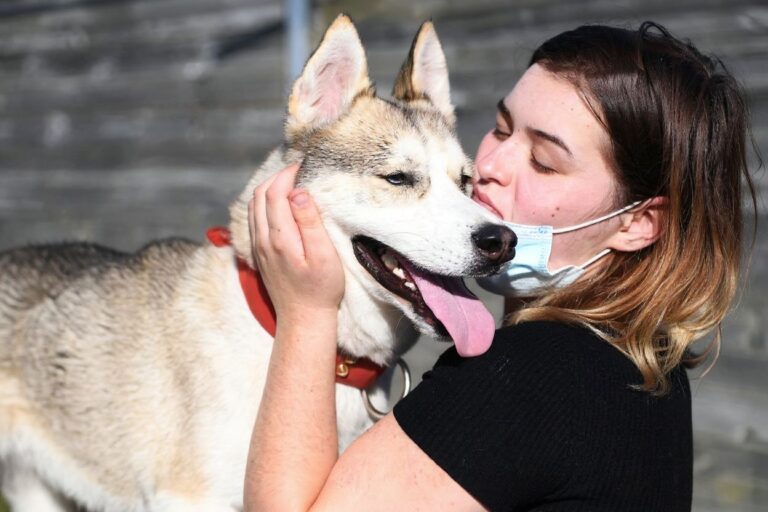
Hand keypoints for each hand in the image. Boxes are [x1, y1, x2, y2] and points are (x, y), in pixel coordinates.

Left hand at [248, 164, 344, 323]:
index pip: (276, 193)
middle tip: (299, 170)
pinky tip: (281, 204)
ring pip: (254, 206)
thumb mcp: (324, 256)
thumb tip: (298, 192)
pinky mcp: (260, 254)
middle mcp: (263, 240)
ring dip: (269, 188)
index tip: (304, 165)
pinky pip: (254, 219)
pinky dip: (265, 203)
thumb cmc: (321, 289)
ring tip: (290, 182)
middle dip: (277, 177)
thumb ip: (310, 222)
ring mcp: (258, 248)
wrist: (303, 320)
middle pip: (260, 195)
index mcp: (279, 237)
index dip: (288, 174)